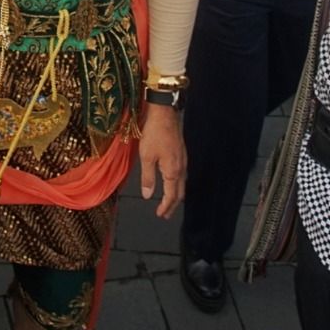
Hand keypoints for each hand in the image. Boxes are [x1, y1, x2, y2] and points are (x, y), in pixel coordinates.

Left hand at [139, 103, 185, 218]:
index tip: (160, 214)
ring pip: (182, 184)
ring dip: (176, 196)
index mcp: (173, 171)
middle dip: (172, 205)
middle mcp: (181, 168)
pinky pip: (182, 176)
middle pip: (180, 193)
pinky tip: (172, 183)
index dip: (166, 207)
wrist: (165, 114)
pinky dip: (178, 185)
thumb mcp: (146, 157)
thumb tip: (148, 195)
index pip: (171, 196)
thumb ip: (148, 178)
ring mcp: (183, 160)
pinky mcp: (182, 154)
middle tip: (165, 214)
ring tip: (169, 202)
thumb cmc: (154, 134)